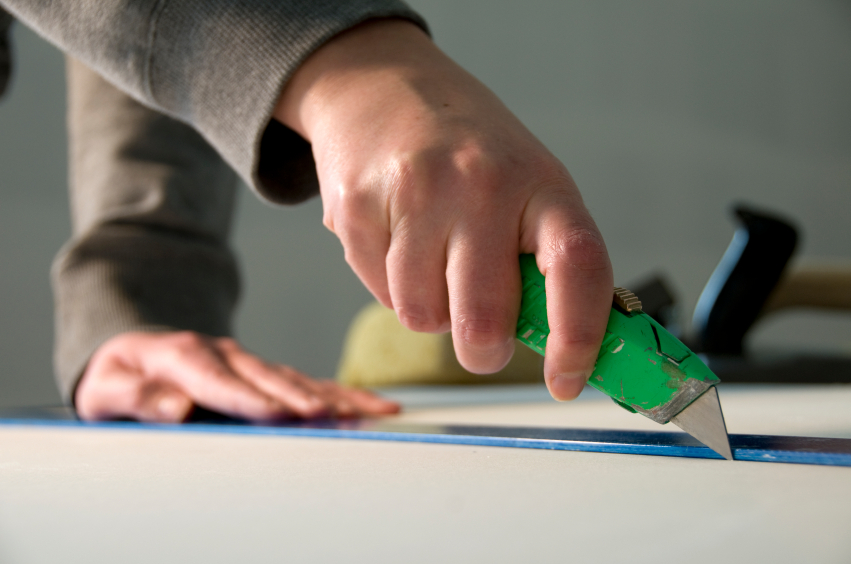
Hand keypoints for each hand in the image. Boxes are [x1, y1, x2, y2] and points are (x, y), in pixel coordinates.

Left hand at [75, 331, 400, 421]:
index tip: (280, 416)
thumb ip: (137, 398)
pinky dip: (341, 394)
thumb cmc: (122, 376)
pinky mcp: (265, 373)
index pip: (224, 382)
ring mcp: (250, 361)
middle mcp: (226, 355)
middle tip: (332, 417)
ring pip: (298, 380)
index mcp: (186, 356)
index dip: (254, 400)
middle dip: (302, 399)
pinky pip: (308, 382)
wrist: (137, 352)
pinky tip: (371, 405)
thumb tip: (176, 408)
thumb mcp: (108, 388)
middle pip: (270, 379)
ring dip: (334, 397)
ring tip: (368, 412)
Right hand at [274, 20, 613, 400]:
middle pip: (485, 319)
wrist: (383, 87)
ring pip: (422, 316)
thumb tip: (564, 349)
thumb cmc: (468, 152)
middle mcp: (482, 184)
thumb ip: (543, 261)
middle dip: (481, 351)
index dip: (578, 337)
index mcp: (542, 184)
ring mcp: (416, 192)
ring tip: (432, 263)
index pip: (578, 266)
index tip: (565, 380)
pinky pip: (378, 292)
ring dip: (431, 311)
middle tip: (480, 341)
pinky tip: (396, 241)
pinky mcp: (358, 206)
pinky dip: (390, 286)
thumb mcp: (527, 186)